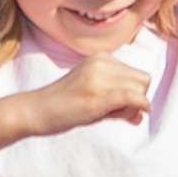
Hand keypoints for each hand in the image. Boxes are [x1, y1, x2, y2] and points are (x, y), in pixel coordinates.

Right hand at [32, 54, 152, 135]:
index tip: (116, 106)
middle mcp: (102, 63)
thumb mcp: (94, 96)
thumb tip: (143, 113)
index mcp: (101, 58)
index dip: (132, 93)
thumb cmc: (63, 106)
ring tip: (110, 114)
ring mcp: (99, 78)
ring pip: (140, 90)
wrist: (35, 110)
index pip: (135, 74)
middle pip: (142, 80)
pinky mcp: (98, 96)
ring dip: (133, 107)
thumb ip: (119, 101)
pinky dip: (140, 107)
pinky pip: (134, 98)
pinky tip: (132, 118)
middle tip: (115, 112)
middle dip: (136, 99)